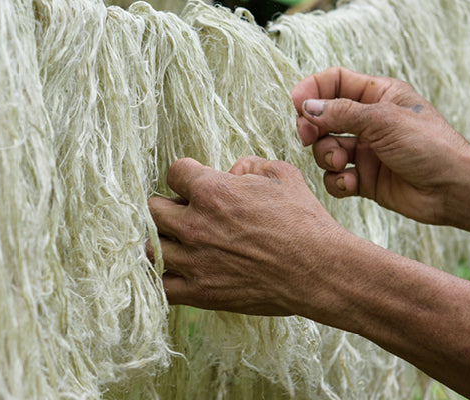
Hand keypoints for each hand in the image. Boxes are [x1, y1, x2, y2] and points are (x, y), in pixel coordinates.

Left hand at [147, 156, 350, 315]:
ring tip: (177, 241)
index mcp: (211, 191)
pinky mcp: (200, 293)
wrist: (319, 271)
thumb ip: (249, 165)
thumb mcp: (282, 175)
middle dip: (167, 205)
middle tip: (185, 212)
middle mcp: (195, 225)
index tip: (196, 184)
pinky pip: (160, 286)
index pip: (174, 172)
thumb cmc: (304, 221)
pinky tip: (175, 270)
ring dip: (161, 240)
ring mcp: (194, 261)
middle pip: (152, 209)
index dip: (187, 175)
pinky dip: (162, 277)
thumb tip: (232, 171)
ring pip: (150, 247)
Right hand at [291, 67, 469, 224]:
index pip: (336, 82)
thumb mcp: (383, 120)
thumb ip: (341, 113)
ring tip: (343, 163)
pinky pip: (337, 177)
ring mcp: (367, 151)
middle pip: (324, 116)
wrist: (454, 188)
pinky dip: (338, 181)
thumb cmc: (429, 145)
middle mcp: (371, 121)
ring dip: (327, 156)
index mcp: (380, 95)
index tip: (297, 104)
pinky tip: (351, 184)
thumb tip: (306, 108)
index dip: (313, 90)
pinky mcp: (366, 179)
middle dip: (313, 127)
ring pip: (327, 148)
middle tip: (308, 137)